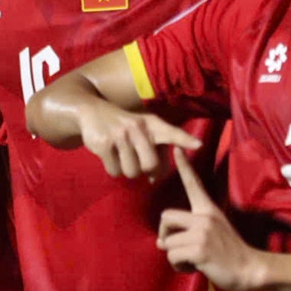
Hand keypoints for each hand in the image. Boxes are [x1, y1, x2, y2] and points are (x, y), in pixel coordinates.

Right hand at [77, 99, 201, 178]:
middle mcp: (137, 128)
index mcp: (151, 124)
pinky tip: (110, 156)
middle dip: (144, 170)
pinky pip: (114, 171)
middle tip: (137, 162)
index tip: (199, 145)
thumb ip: (154, 152)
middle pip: (150, 165)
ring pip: (132, 172)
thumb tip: (155, 179)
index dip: (184, 139)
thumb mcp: (141, 130)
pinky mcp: (103, 145)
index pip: (171, 132)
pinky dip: (113, 169)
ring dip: (127, 170)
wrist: (92, 111)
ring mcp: (119, 136)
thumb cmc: (124, 126)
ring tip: (121, 157)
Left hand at [157, 150, 264, 290]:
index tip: (176, 148)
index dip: (184, 166)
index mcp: (208, 210)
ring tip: (193, 261)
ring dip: (175, 256)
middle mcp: (204, 217)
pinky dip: (179, 266)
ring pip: (167, 242)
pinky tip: (194, 267)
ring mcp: (202, 232)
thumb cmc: (228, 254)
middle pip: (166, 216)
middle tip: (177, 247)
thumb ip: (188, 233)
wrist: (249, 269)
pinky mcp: (199, 249)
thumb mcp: (211, 234)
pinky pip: (172, 256)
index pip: (194, 184)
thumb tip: (160, 242)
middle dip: (165, 234)